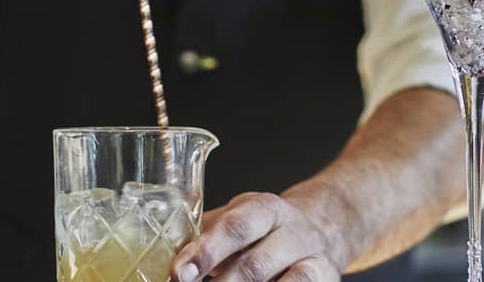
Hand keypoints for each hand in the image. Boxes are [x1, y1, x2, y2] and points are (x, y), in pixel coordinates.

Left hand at [173, 192, 344, 281]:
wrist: (324, 226)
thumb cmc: (266, 229)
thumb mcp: (239, 218)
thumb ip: (206, 234)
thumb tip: (159, 253)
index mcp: (264, 208)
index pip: (234, 227)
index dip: (205, 251)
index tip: (178, 272)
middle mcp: (291, 230)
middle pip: (254, 265)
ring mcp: (311, 257)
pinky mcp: (325, 277)